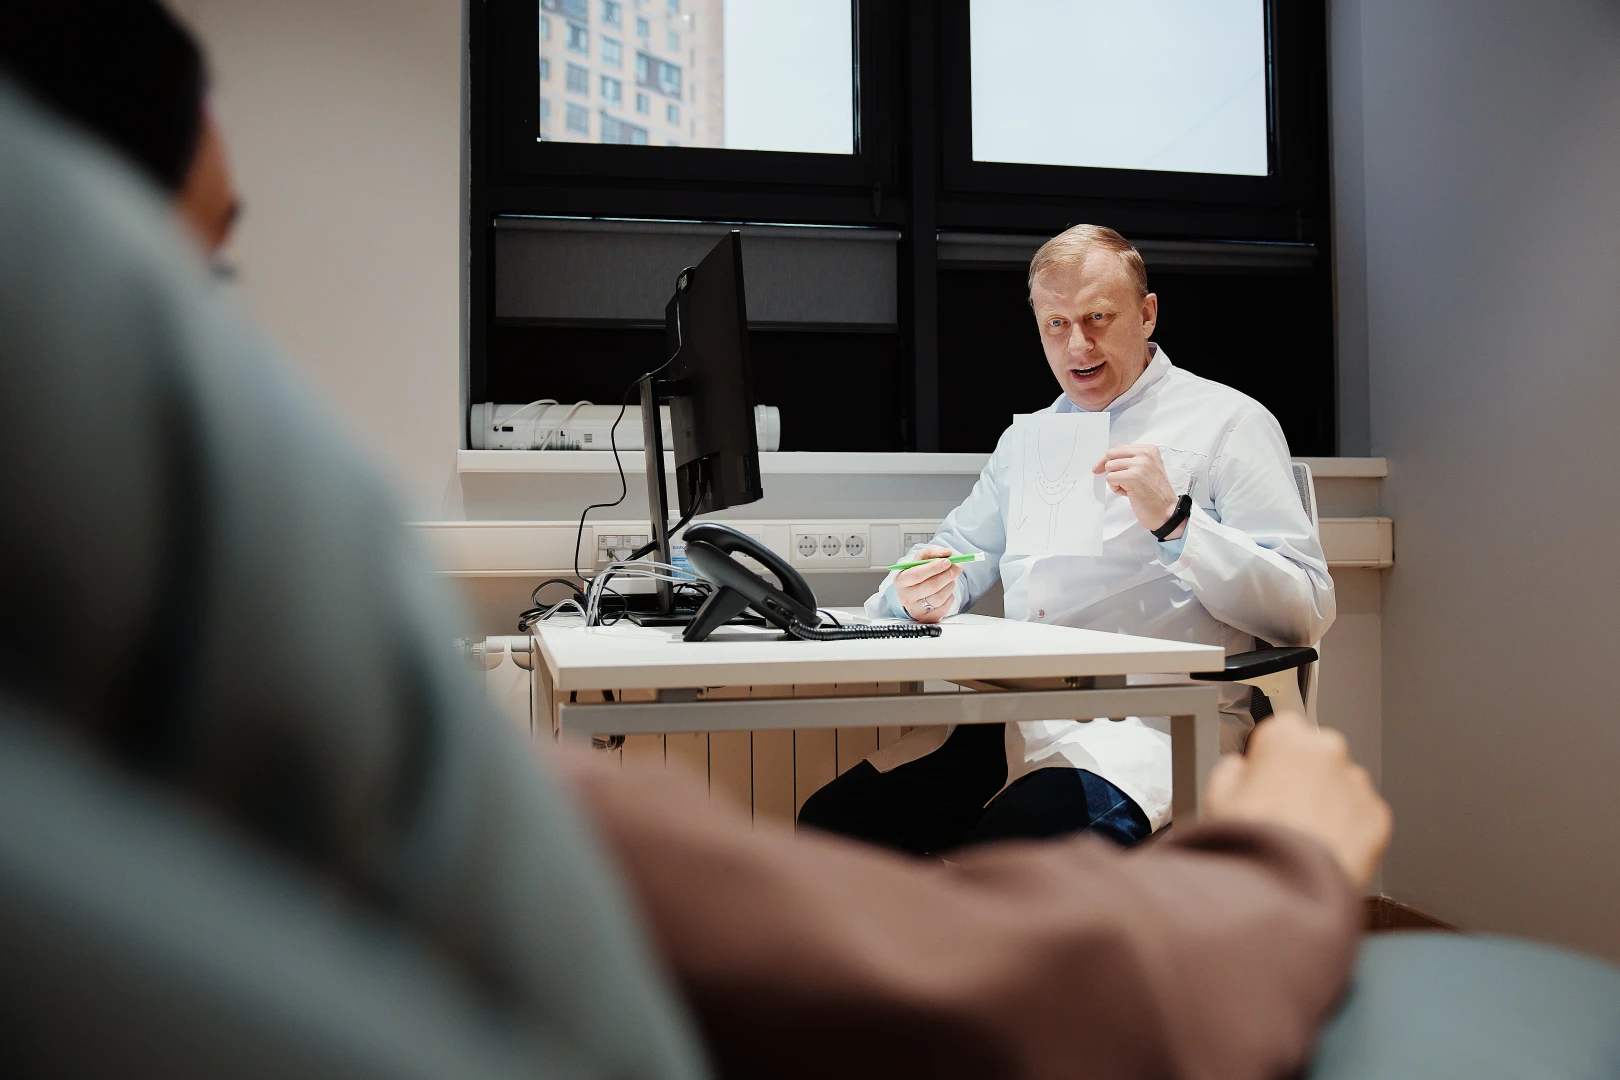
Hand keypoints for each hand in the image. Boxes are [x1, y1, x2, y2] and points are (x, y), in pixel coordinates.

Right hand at [894, 544, 961, 623]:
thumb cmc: (917, 574)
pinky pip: (944, 608)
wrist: (913, 592)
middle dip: (948, 575)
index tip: (947, 561)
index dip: (934, 567)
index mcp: (901, 580)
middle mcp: (906, 596)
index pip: (917, 574)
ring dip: (950, 585)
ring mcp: (915, 609)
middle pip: (930, 586)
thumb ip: (932, 552)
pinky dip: (950, 597)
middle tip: (957, 567)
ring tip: (951, 578)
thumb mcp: (920, 559)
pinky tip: (947, 591)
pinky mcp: (927, 618)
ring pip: (938, 598)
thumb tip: (946, 553)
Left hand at [1093, 444, 1182, 538]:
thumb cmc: (1155, 493)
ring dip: (1115, 481)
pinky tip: (1129, 493)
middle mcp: (1145, 454)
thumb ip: (1132, 460)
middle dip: (1109, 469)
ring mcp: (1139, 465)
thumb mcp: (1147, 469)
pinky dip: (1115, 488)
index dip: (1107, 459)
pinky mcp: (1132, 477)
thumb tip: (1106, 459)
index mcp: (1149, 449)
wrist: (1166, 511)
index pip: (1120, 448)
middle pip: (1111, 454)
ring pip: (1109, 467)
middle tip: (1116, 481)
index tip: (1099, 468)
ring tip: (1129, 489)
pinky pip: (1110, 478)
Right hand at [1203, 712, 1391, 888]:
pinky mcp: (1378, 817)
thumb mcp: (1216, 799)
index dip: (1269, 757)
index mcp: (1286, 738)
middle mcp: (1328, 752)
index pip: (1281, 729)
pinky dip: (1348, 831)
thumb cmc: (1254, 844)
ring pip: (1342, 786)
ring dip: (1327, 804)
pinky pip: (1362, 817)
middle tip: (1281, 812)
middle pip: (1316, 756)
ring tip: (1302, 838)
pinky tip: (1323, 850)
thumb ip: (1230, 772)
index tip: (1263, 776)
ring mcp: (1357, 784)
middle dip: (1303, 777)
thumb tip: (1237, 772)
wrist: (1287, 889)